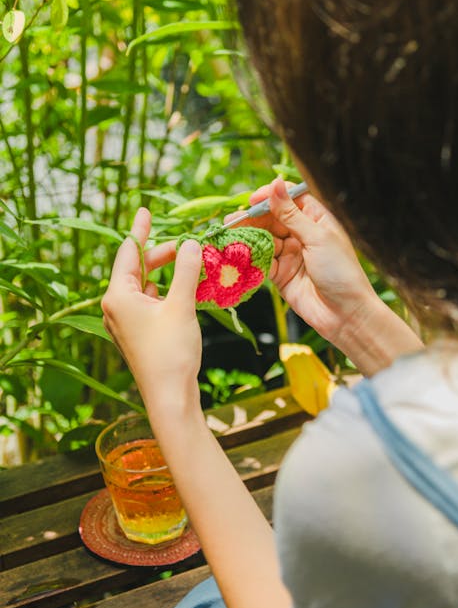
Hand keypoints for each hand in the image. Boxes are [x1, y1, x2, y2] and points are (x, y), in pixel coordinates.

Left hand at [102, 208, 202, 407]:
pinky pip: (150, 302)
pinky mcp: (137, 333)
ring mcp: (125, 321)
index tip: (145, 210)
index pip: (129, 252)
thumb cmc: (171, 352)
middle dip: (162, 254)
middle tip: (188, 245)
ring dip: (167, 274)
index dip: (140, 230)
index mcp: (118, 295)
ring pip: (145, 286)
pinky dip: (166, 291)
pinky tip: (184, 289)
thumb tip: (192, 243)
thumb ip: (186, 271)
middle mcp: (115, 306)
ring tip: (190, 264)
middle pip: (137, 268)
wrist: (170, 396)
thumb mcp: (182, 306)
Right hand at [228, 177, 376, 344]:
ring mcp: (290, 255)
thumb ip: (291, 213)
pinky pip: (262, 262)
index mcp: (316, 220)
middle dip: (253, 218)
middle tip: (234, 220)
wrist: (345, 314)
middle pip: (272, 219)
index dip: (271, 196)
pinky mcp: (281, 275)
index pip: (290, 199)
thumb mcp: (317, 237)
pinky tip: (238, 254)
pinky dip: (250, 258)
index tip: (253, 199)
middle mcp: (302, 234)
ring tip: (230, 235)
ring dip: (248, 237)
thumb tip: (276, 183)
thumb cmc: (340, 271)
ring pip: (264, 239)